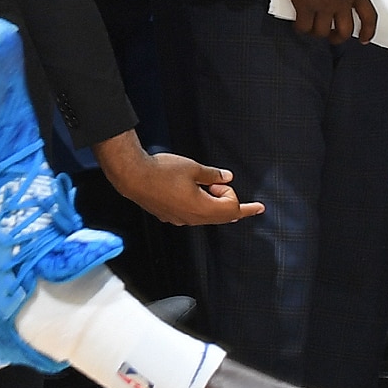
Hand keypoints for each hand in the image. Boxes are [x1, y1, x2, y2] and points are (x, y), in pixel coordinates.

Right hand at [96, 132, 262, 225]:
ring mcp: (179, 219)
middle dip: (235, 209)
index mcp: (202, 208)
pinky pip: (191, 215)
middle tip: (255, 209)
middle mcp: (192, 218)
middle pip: (222, 217)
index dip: (231, 193)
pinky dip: (199, 207)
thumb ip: (213, 175)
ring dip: (214, 205)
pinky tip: (193, 194)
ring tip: (210, 188)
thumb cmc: (161, 171)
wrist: (132, 176)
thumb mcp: (193, 168)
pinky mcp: (169, 215)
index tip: (232, 188)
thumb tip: (226, 177)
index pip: (231, 208)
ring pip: (206, 217)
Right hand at [275, 0, 374, 42]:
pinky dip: (302, 29)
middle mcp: (341, 0)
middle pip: (345, 30)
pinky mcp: (303, 4)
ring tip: (314, 30)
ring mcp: (322, 4)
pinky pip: (304, 26)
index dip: (369, 31)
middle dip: (340, 37)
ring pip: (323, 31)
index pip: (369, 17)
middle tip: (334, 37)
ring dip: (319, 34)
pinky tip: (300, 25)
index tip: (365, 38)